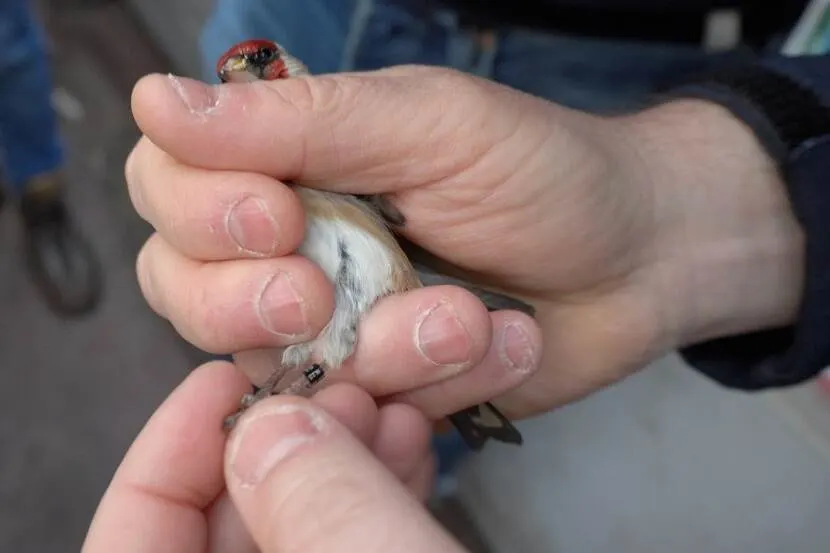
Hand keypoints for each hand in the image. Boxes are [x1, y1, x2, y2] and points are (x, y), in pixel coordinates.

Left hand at [82, 361, 465, 552]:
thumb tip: (274, 428)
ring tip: (396, 400)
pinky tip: (416, 435)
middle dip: (291, 431)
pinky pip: (353, 529)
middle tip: (338, 382)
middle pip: (233, 506)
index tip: (225, 381)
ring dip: (348, 446)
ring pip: (304, 511)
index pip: (137, 527)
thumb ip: (318, 508)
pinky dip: (380, 482)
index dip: (174, 444)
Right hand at [125, 66, 802, 419]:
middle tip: (319, 293)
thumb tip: (154, 101)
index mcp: (289, 161)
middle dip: (244, 302)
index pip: (169, 184)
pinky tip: (489, 345)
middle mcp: (290, 245)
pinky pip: (353, 410)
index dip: (198, 212)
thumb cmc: (542, 169)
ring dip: (368, 350)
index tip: (278, 215)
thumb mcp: (425, 123)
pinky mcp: (377, 383)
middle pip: (183, 287)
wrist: (635, 257)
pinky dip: (420, 386)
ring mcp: (330, 324)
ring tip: (460, 316)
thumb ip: (294, 122)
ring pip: (268, 365)